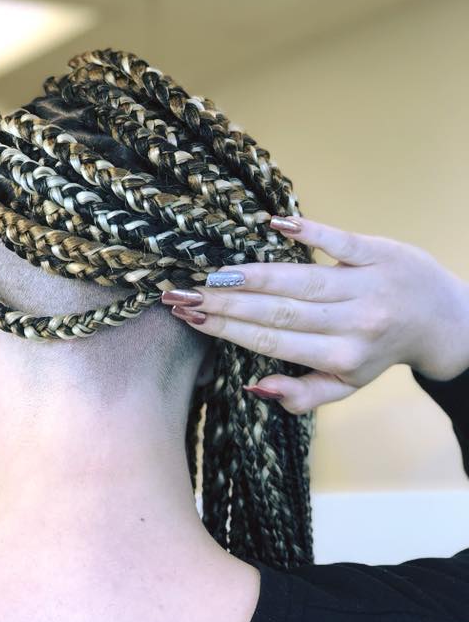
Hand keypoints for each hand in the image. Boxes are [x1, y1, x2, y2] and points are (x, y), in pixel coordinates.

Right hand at [162, 216, 468, 414]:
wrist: (439, 320)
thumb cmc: (378, 351)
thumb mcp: (345, 384)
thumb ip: (301, 394)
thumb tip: (253, 385)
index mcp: (342, 356)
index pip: (273, 341)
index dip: (229, 329)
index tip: (190, 317)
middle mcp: (354, 323)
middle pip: (278, 312)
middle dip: (225, 303)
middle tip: (182, 294)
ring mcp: (367, 285)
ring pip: (300, 280)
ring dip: (252, 275)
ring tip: (212, 273)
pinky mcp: (380, 252)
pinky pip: (339, 241)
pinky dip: (308, 231)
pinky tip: (273, 226)